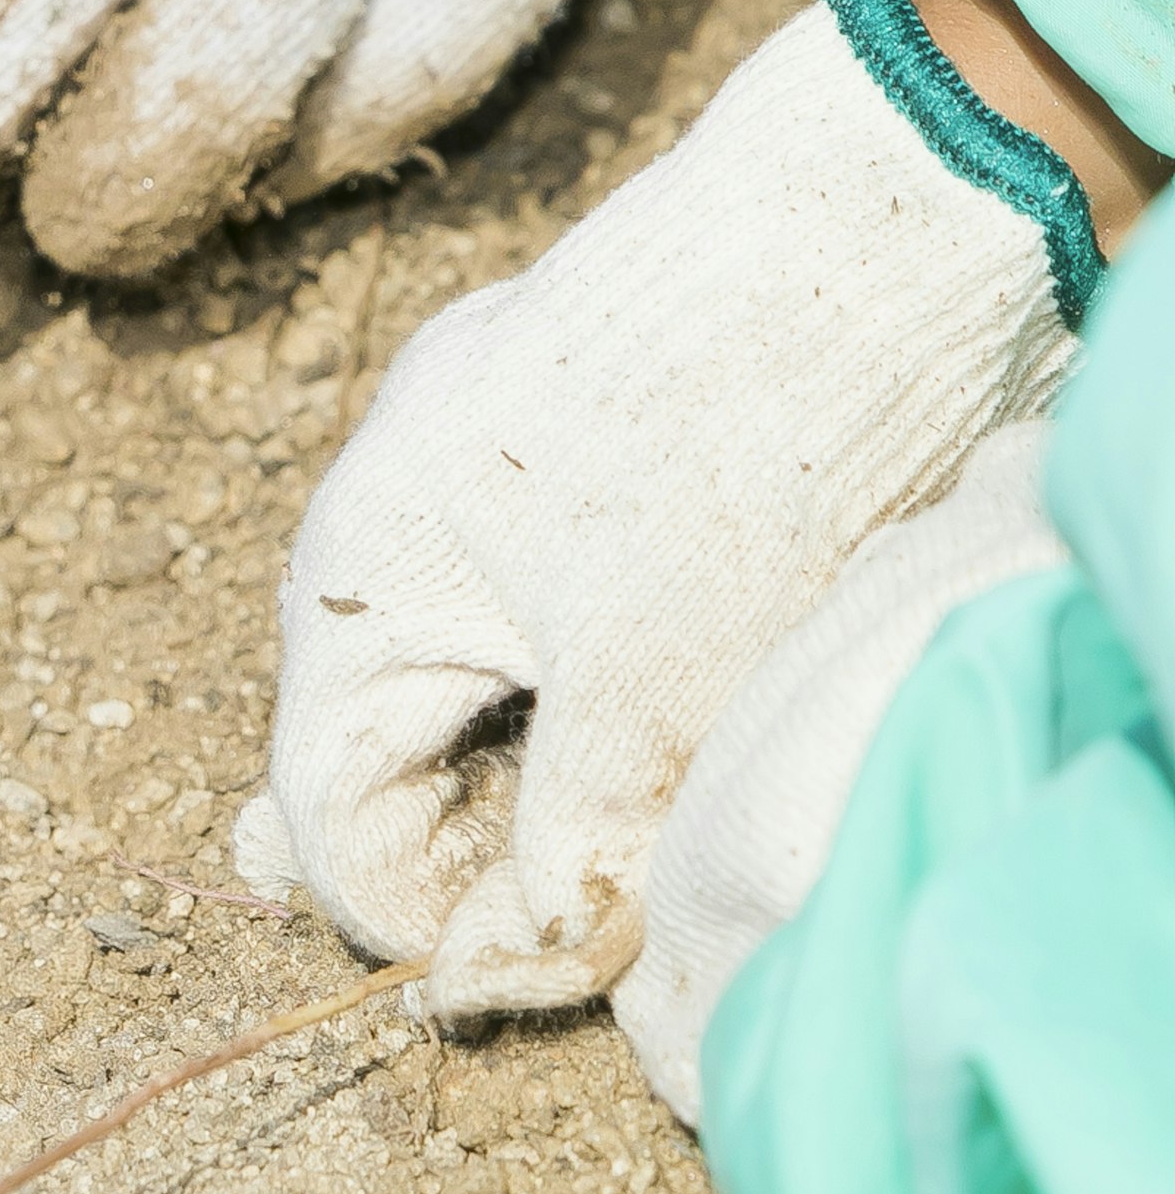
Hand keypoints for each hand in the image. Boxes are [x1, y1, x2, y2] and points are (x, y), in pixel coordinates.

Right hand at [234, 0, 1088, 1019]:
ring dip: (519, 755)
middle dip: (459, 835)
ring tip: (614, 806)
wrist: (864, 223)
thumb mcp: (654, 689)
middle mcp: (376, 511)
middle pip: (377, 733)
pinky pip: (508, 579)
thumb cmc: (736, 457)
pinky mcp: (545, 413)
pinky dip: (558, 664)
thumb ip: (571, 836)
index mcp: (357, 578)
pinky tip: (641, 688)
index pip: (329, 803)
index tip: (513, 970)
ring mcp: (456, 447)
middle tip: (574, 903)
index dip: (407, 913)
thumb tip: (507, 965)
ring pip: (451, 659)